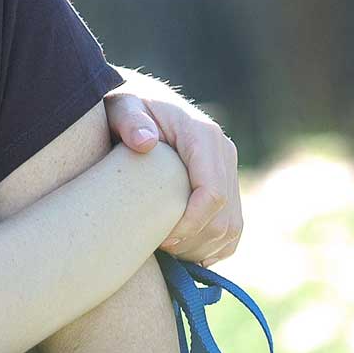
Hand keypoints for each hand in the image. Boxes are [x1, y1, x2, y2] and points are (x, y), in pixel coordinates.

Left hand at [105, 86, 241, 266]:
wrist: (139, 99)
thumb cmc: (125, 105)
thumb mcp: (121, 106)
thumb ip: (130, 120)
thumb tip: (145, 143)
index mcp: (203, 135)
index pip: (212, 193)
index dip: (191, 224)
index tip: (162, 239)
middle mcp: (223, 152)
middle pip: (225, 217)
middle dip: (194, 243)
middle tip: (159, 251)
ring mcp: (227, 168)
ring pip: (232, 226)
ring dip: (203, 249)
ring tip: (168, 253)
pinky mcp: (225, 180)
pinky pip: (232, 225)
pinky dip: (214, 246)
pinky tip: (186, 253)